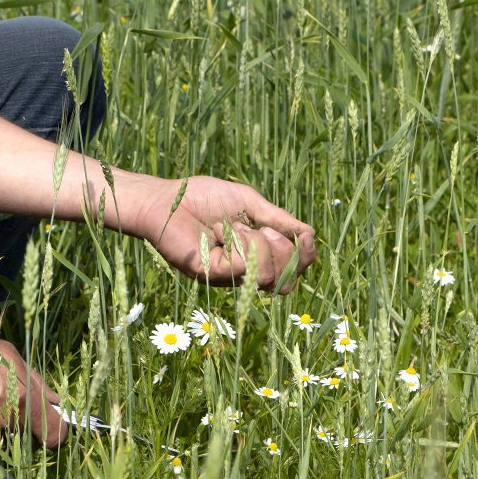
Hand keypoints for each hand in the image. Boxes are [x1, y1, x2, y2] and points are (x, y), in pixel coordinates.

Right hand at [0, 328, 67, 447]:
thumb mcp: (13, 357)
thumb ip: (38, 383)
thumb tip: (57, 401)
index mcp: (22, 399)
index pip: (54, 435)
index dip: (56, 431)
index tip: (52, 424)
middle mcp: (3, 420)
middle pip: (28, 439)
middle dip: (26, 426)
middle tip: (13, 404)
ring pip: (3, 438)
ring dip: (1, 425)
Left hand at [131, 176, 315, 292]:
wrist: (167, 198)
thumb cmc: (204, 197)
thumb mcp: (250, 204)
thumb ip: (278, 220)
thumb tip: (309, 235)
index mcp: (256, 255)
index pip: (293, 270)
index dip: (304, 254)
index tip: (297, 234)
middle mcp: (243, 272)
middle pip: (286, 280)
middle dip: (286, 252)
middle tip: (263, 228)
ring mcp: (227, 276)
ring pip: (268, 276)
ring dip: (261, 244)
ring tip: (237, 226)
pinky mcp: (210, 275)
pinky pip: (243, 268)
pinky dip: (242, 244)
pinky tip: (224, 231)